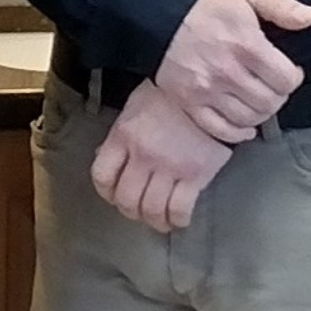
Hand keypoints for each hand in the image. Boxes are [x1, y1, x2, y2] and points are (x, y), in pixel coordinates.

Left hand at [90, 80, 233, 232]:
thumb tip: (105, 157)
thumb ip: (120, 136)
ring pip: (151, 209)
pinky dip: (177, 220)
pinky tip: (178, 219)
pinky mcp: (196, 174)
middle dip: (130, 210)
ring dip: (152, 220)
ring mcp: (170, 166)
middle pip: (126, 199)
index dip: (106, 192)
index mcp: (124, 136)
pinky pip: (179, 208)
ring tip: (158, 220)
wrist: (208, 90)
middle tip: (138, 211)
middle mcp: (143, 155)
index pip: (102, 176)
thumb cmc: (169, 96)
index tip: (114, 196)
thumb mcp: (134, 108)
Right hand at [155, 0, 310, 142]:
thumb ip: (280, 6)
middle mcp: (228, 71)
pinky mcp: (188, 102)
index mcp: (246, 44)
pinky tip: (244, 125)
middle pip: (270, 102)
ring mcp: (206, 90)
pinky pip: (220, 130)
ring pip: (248, 118)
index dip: (293, 77)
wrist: (155, 11)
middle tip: (273, 86)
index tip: (289, 72)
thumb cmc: (201, 1)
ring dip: (260, 113)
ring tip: (259, 100)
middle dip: (278, 95)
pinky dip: (237, 132)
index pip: (286, 79)